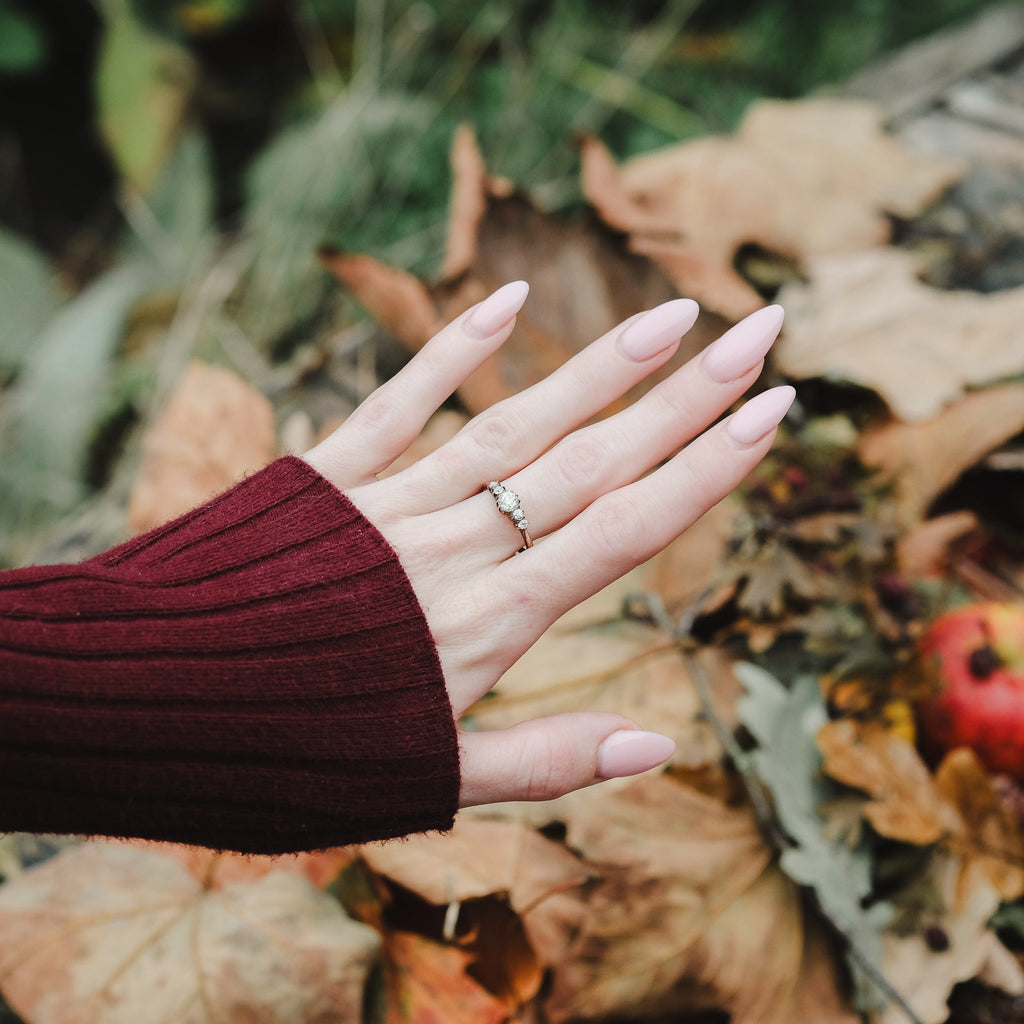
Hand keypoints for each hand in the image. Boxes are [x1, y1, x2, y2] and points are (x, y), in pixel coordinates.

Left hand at [302, 281, 792, 806]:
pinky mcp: (326, 478)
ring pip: (514, 423)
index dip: (707, 470)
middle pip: (590, 461)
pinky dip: (451, 349)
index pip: (626, 531)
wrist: (153, 708)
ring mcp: (391, 503)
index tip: (774, 411)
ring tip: (669, 315)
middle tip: (759, 330)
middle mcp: (454, 548)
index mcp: (490, 623)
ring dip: (597, 367)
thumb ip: (549, 759)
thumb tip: (662, 747)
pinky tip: (509, 298)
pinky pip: (398, 403)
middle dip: (684, 397)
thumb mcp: (432, 779)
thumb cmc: (296, 754)